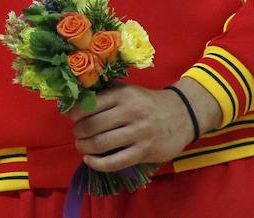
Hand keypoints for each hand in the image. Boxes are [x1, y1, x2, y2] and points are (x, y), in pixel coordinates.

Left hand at [68, 82, 217, 171]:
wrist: (182, 114)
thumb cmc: (147, 102)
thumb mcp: (127, 89)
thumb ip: (105, 92)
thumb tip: (76, 97)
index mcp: (123, 95)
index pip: (89, 105)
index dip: (73, 114)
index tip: (71, 118)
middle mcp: (130, 113)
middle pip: (92, 126)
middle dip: (78, 132)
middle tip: (76, 134)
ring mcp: (139, 134)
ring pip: (101, 144)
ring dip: (84, 147)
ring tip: (81, 145)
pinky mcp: (145, 152)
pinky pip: (115, 162)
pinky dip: (97, 163)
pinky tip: (90, 160)